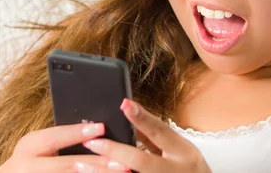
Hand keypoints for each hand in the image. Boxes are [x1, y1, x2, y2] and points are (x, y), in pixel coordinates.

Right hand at [0, 122, 128, 172]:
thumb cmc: (31, 158)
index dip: (77, 133)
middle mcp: (28, 167)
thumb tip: (94, 129)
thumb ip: (58, 139)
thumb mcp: (37, 145)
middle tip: (122, 162)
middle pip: (66, 166)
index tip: (101, 128)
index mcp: (28, 147)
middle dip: (96, 163)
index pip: (55, 138)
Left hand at [80, 99, 211, 172]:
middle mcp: (171, 171)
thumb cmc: (188, 170)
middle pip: (140, 161)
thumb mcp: (178, 149)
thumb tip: (128, 118)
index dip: (141, 118)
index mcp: (182, 152)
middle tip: (91, 142)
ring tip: (81, 165)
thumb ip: (153, 135)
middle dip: (114, 151)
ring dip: (103, 172)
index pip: (160, 131)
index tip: (123, 104)